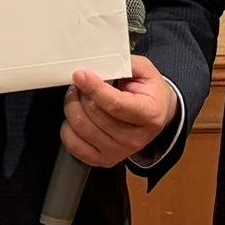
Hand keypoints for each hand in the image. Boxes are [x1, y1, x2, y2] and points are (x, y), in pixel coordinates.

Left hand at [61, 55, 179, 168]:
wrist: (156, 115)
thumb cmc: (149, 92)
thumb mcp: (146, 71)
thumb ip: (125, 64)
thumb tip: (98, 65)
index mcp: (149, 115)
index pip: (115, 104)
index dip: (94, 88)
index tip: (80, 74)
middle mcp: (135, 139)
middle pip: (94, 115)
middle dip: (81, 93)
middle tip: (80, 83)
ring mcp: (118, 152)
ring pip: (81, 127)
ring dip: (72, 106)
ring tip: (77, 96)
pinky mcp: (103, 160)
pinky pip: (74, 145)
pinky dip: (68, 128)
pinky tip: (77, 116)